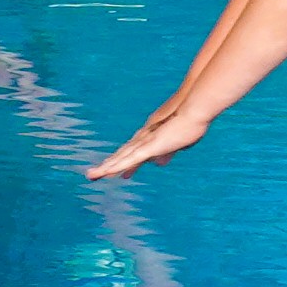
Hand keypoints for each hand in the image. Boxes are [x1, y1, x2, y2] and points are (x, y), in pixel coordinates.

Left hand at [85, 104, 207, 179]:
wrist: (196, 110)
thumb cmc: (191, 123)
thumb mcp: (178, 143)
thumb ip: (167, 152)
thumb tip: (159, 163)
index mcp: (150, 137)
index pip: (132, 152)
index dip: (121, 161)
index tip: (115, 171)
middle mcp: (143, 138)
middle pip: (122, 154)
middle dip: (109, 165)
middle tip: (92, 174)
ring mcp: (145, 141)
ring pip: (122, 157)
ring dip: (106, 167)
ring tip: (91, 176)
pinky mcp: (150, 146)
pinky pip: (130, 159)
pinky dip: (118, 165)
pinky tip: (108, 172)